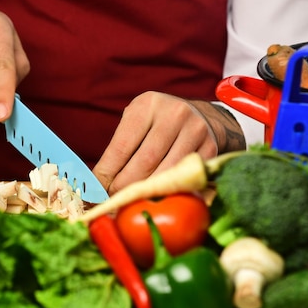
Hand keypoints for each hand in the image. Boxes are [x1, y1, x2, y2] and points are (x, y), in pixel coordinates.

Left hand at [93, 91, 244, 194]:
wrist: (199, 116)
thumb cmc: (156, 124)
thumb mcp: (136, 124)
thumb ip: (118, 149)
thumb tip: (96, 185)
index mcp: (147, 105)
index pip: (121, 147)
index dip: (107, 174)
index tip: (96, 192)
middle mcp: (174, 114)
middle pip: (144, 163)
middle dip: (124, 188)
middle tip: (112, 202)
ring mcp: (195, 131)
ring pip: (165, 174)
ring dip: (145, 194)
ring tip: (130, 203)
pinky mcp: (210, 149)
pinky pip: (184, 178)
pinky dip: (168, 193)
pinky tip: (155, 199)